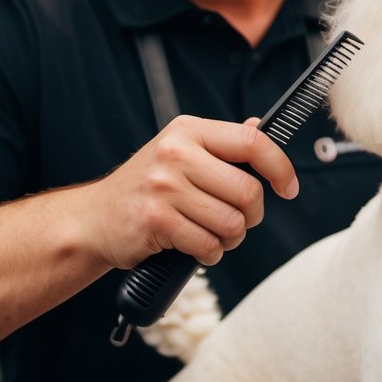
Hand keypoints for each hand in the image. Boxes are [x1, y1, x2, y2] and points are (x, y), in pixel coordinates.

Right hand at [84, 115, 297, 269]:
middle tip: (236, 221)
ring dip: (229, 238)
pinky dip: (209, 253)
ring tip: (211, 233)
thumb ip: (221, 145)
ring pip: (231, 222)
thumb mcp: (179, 152)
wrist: (93, 219)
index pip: (253, 141)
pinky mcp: (155, 220)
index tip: (288, 188)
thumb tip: (261, 127)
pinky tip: (193, 245)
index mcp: (188, 130)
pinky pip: (208, 245)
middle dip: (251, 216)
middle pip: (248, 190)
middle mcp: (175, 152)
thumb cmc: (144, 187)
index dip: (280, 167)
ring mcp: (163, 186)